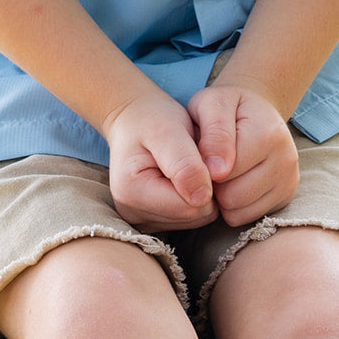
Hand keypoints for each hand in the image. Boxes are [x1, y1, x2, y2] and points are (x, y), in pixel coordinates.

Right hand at [103, 91, 218, 232]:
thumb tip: (202, 198)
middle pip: (195, 215)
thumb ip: (184, 163)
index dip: (205, 178)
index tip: (196, 150)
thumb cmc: (150, 119)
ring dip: (200, 188)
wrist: (134, 119)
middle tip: (191, 154)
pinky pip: (192, 215)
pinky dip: (194, 193)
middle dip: (203, 184)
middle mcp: (134, 214)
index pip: (191, 207)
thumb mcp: (166, 130)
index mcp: (132, 194)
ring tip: (185, 162)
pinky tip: (182, 174)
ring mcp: (143, 220)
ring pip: (197, 217)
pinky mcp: (154, 220)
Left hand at [187, 84, 298, 227]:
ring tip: (223, 171)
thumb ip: (213, 134)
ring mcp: (289, 180)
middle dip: (214, 184)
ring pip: (238, 212)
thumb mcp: (212, 104)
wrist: (255, 107)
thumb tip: (217, 172)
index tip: (202, 149)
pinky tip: (235, 181)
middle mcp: (286, 159)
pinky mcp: (286, 195)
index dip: (203, 166)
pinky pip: (247, 217)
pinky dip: (235, 205)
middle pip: (232, 197)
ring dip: (223, 197)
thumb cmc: (227, 106)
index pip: (223, 173)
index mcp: (268, 133)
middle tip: (212, 162)